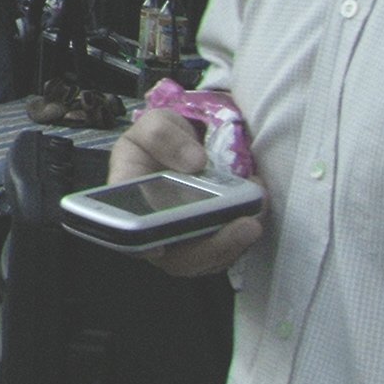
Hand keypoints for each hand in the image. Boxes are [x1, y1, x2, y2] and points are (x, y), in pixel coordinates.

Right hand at [109, 108, 264, 276]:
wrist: (187, 149)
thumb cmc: (163, 138)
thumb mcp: (156, 123)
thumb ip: (163, 135)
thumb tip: (195, 162)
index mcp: (127, 197)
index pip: (126, 229)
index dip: (140, 244)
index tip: (159, 248)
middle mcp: (151, 227)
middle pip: (174, 257)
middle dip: (211, 246)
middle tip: (246, 225)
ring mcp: (180, 239)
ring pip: (203, 260)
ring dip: (234, 244)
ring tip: (256, 215)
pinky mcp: (206, 242)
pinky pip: (223, 254)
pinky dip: (243, 238)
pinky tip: (256, 211)